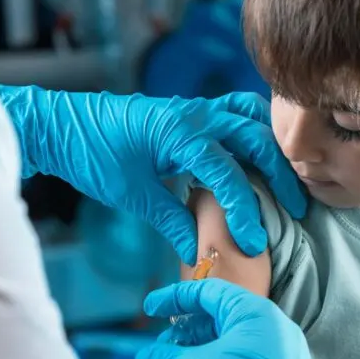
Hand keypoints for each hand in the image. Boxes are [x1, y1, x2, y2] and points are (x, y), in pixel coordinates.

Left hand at [0, 86, 306, 263]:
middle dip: (281, 174)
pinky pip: (235, 111)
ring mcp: (195, 108)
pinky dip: (255, 128)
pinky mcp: (191, 111)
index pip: (228, 173)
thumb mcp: (132, 194)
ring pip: (252, 116)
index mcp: (179, 133)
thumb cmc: (92, 155)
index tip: (255, 242)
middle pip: (256, 138)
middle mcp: (194, 114)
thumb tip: (199, 251)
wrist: (63, 123)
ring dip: (273, 145)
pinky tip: (261, 154)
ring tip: (288, 177)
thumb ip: (171, 220)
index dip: (245, 210)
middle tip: (296, 208)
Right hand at [135, 280, 326, 358]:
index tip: (152, 308)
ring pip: (237, 341)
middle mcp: (277, 327)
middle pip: (223, 317)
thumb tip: (145, 358)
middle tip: (165, 345)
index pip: (210, 292)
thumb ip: (166, 358)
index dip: (176, 298)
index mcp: (256, 313)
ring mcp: (287, 354)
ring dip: (203, 350)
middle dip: (188, 330)